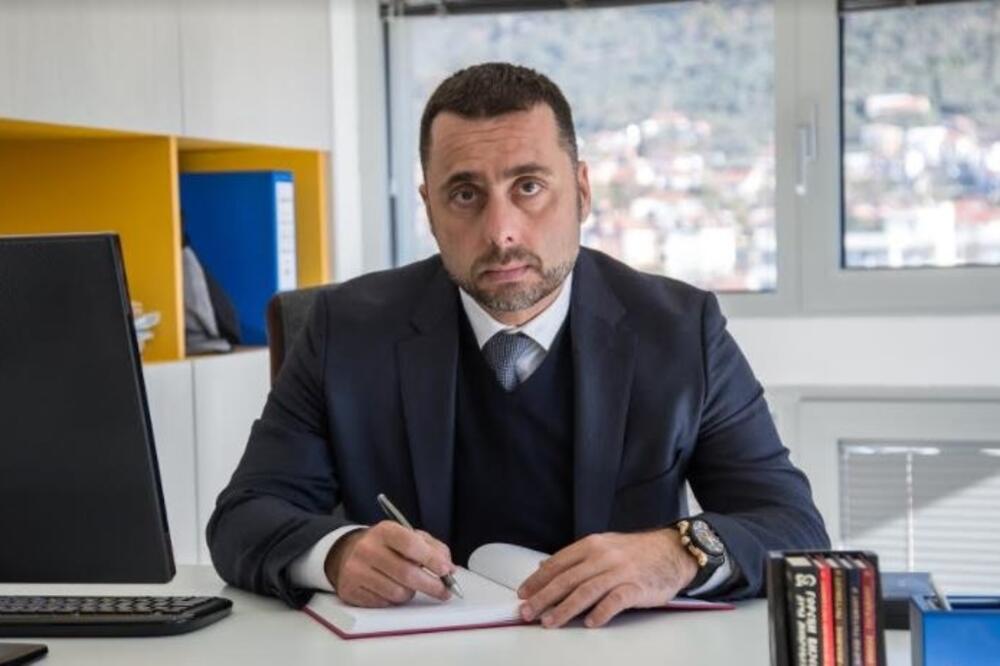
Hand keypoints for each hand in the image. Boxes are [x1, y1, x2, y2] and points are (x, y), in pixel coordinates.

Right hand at [324, 521, 455, 606]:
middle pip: (406, 573)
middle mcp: (367, 549)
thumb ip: (432, 548)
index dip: (432, 560)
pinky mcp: (350, 591)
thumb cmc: (385, 545)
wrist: (347, 552)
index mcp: (384, 531)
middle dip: (431, 585)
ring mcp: (356, 571)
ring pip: (397, 593)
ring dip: (410, 593)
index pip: (411, 545)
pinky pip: (383, 603)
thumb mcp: (408, 536)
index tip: (447, 570)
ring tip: (409, 585)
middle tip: (444, 591)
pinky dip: (394, 600)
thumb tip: (448, 568)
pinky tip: (391, 589)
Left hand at [517, 529, 697, 627]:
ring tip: (550, 622)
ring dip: (564, 609)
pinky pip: (615, 600)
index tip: (524, 593)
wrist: (673, 551)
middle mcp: (603, 556)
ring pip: (586, 591)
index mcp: (592, 545)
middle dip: (544, 597)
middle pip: (567, 579)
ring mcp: (620, 571)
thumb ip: (575, 557)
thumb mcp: (603, 546)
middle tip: (528, 612)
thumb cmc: (636, 552)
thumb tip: (544, 565)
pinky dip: (601, 612)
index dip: (538, 579)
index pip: (558, 563)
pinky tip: (589, 623)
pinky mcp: (637, 586)